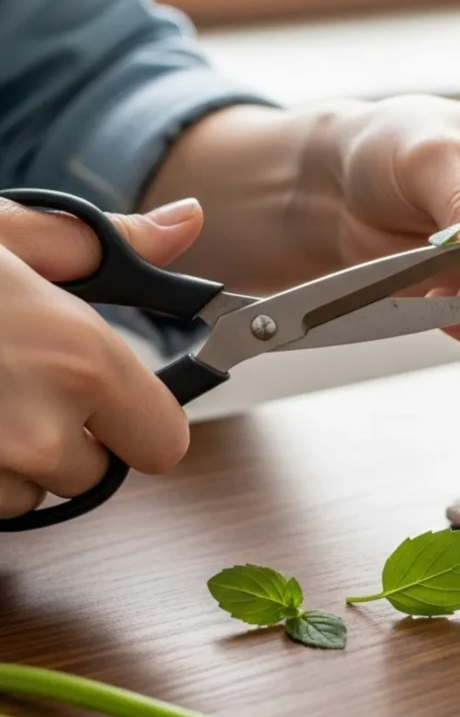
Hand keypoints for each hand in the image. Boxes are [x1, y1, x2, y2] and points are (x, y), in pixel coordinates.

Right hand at [0, 197, 202, 518]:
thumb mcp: (5, 235)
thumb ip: (106, 243)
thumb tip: (185, 224)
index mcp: (78, 357)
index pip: (167, 440)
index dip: (143, 419)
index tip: (119, 398)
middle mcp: (41, 428)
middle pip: (96, 474)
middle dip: (72, 440)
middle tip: (25, 383)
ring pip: (33, 492)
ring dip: (15, 460)